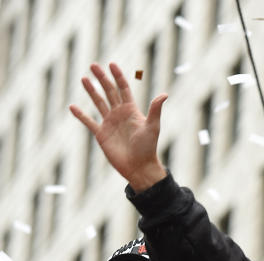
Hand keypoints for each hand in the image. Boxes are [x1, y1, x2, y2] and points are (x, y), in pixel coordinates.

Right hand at [69, 62, 167, 191]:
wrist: (139, 167)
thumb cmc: (148, 148)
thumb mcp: (152, 127)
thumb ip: (155, 110)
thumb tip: (164, 94)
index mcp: (131, 110)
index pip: (123, 89)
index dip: (118, 76)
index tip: (111, 64)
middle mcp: (120, 114)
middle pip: (109, 92)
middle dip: (102, 78)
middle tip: (93, 65)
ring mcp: (110, 123)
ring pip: (98, 103)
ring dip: (91, 91)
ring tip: (84, 78)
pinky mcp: (101, 134)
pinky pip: (89, 122)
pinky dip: (81, 115)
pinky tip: (72, 106)